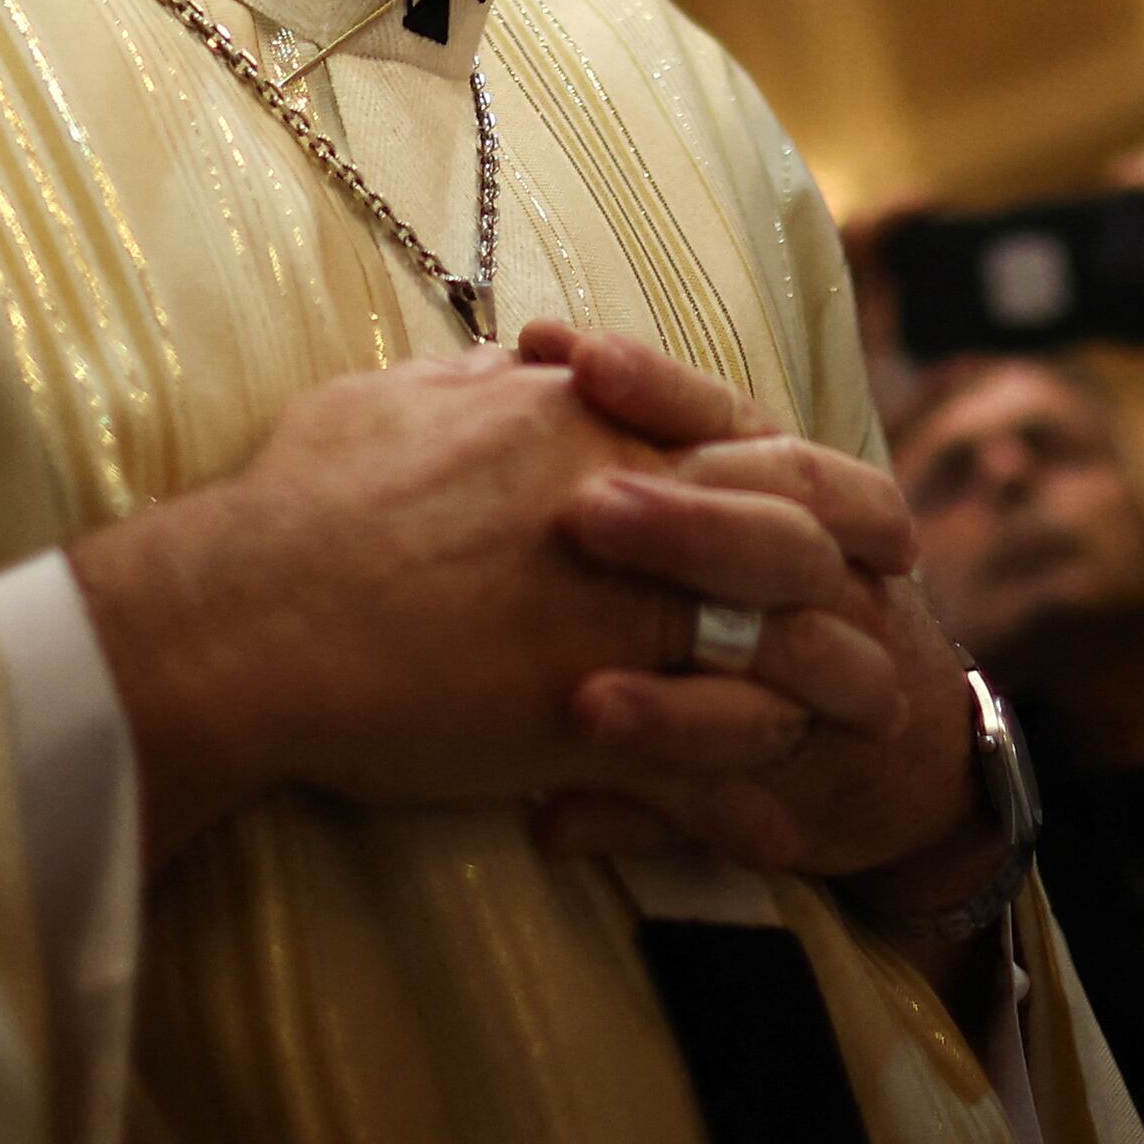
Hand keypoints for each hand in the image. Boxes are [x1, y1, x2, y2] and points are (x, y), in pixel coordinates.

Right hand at [66, 351, 825, 864]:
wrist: (243, 615)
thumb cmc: (299, 506)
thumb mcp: (398, 400)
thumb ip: (482, 387)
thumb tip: (523, 366)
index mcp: (590, 429)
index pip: (750, 437)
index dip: (815, 470)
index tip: (845, 499)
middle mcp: (631, 508)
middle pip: (801, 522)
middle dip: (867, 547)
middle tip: (900, 577)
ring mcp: (620, 615)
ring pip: (786, 635)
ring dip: (837, 668)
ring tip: (872, 702)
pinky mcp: (592, 713)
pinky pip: (723, 738)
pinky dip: (765, 757)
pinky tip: (785, 776)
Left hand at [520, 324, 980, 892]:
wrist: (915, 746)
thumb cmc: (786, 600)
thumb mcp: (739, 508)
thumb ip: (635, 446)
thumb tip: (497, 361)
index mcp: (793, 503)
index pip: (736, 427)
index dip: (661, 391)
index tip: (573, 357)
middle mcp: (819, 592)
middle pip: (769, 546)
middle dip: (682, 527)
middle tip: (588, 509)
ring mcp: (808, 703)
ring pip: (756, 699)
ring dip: (669, 706)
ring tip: (586, 705)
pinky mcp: (780, 802)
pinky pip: (715, 811)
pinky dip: (638, 817)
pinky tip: (557, 822)